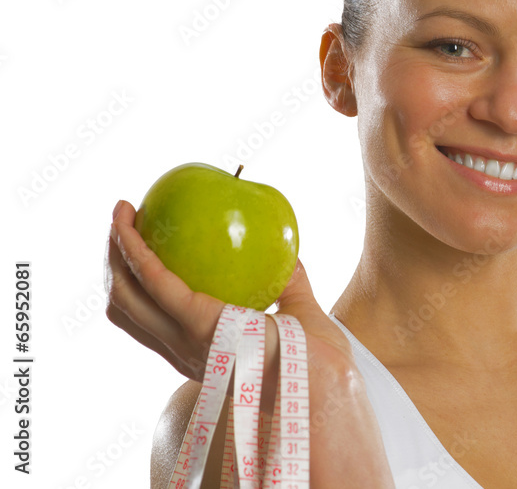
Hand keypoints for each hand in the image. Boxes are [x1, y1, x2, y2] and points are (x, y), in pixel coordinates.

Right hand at [105, 199, 394, 487]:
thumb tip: (286, 252)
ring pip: (130, 295)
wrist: (326, 376)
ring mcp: (187, 341)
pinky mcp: (199, 325)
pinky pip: (157, 283)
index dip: (134, 285)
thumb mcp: (300, 312)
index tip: (137, 248)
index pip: (149, 321)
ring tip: (122, 214)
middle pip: (127, 307)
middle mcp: (183, 351)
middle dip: (115, 263)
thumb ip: (290, 284)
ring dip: (119, 252)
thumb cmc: (319, 356)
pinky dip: (138, 253)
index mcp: (200, 350)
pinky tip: (134, 229)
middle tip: (123, 220)